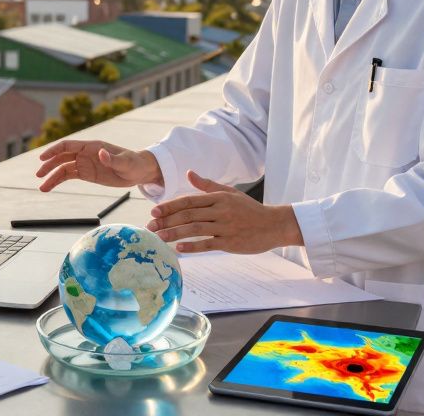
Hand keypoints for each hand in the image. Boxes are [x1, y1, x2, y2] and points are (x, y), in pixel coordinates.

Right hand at [35, 139, 163, 191]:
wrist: (139, 171)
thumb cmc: (134, 163)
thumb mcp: (125, 162)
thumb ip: (113, 159)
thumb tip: (102, 153)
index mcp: (92, 146)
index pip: (68, 145)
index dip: (54, 150)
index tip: (43, 158)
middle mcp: (85, 153)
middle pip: (62, 156)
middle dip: (49, 164)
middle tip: (39, 174)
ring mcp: (84, 163)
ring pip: (62, 168)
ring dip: (51, 176)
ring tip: (42, 187)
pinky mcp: (86, 173)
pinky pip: (68, 176)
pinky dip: (57, 181)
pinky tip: (49, 187)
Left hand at [146, 170, 303, 253]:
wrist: (273, 225)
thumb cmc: (249, 209)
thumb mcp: (229, 193)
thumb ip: (207, 185)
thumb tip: (188, 173)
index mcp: (218, 198)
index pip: (189, 201)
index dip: (170, 206)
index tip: (154, 212)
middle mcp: (220, 211)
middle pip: (188, 215)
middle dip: (167, 221)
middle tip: (150, 227)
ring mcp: (225, 227)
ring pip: (195, 229)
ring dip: (175, 233)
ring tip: (160, 238)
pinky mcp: (230, 242)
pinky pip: (208, 244)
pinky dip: (193, 246)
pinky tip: (179, 249)